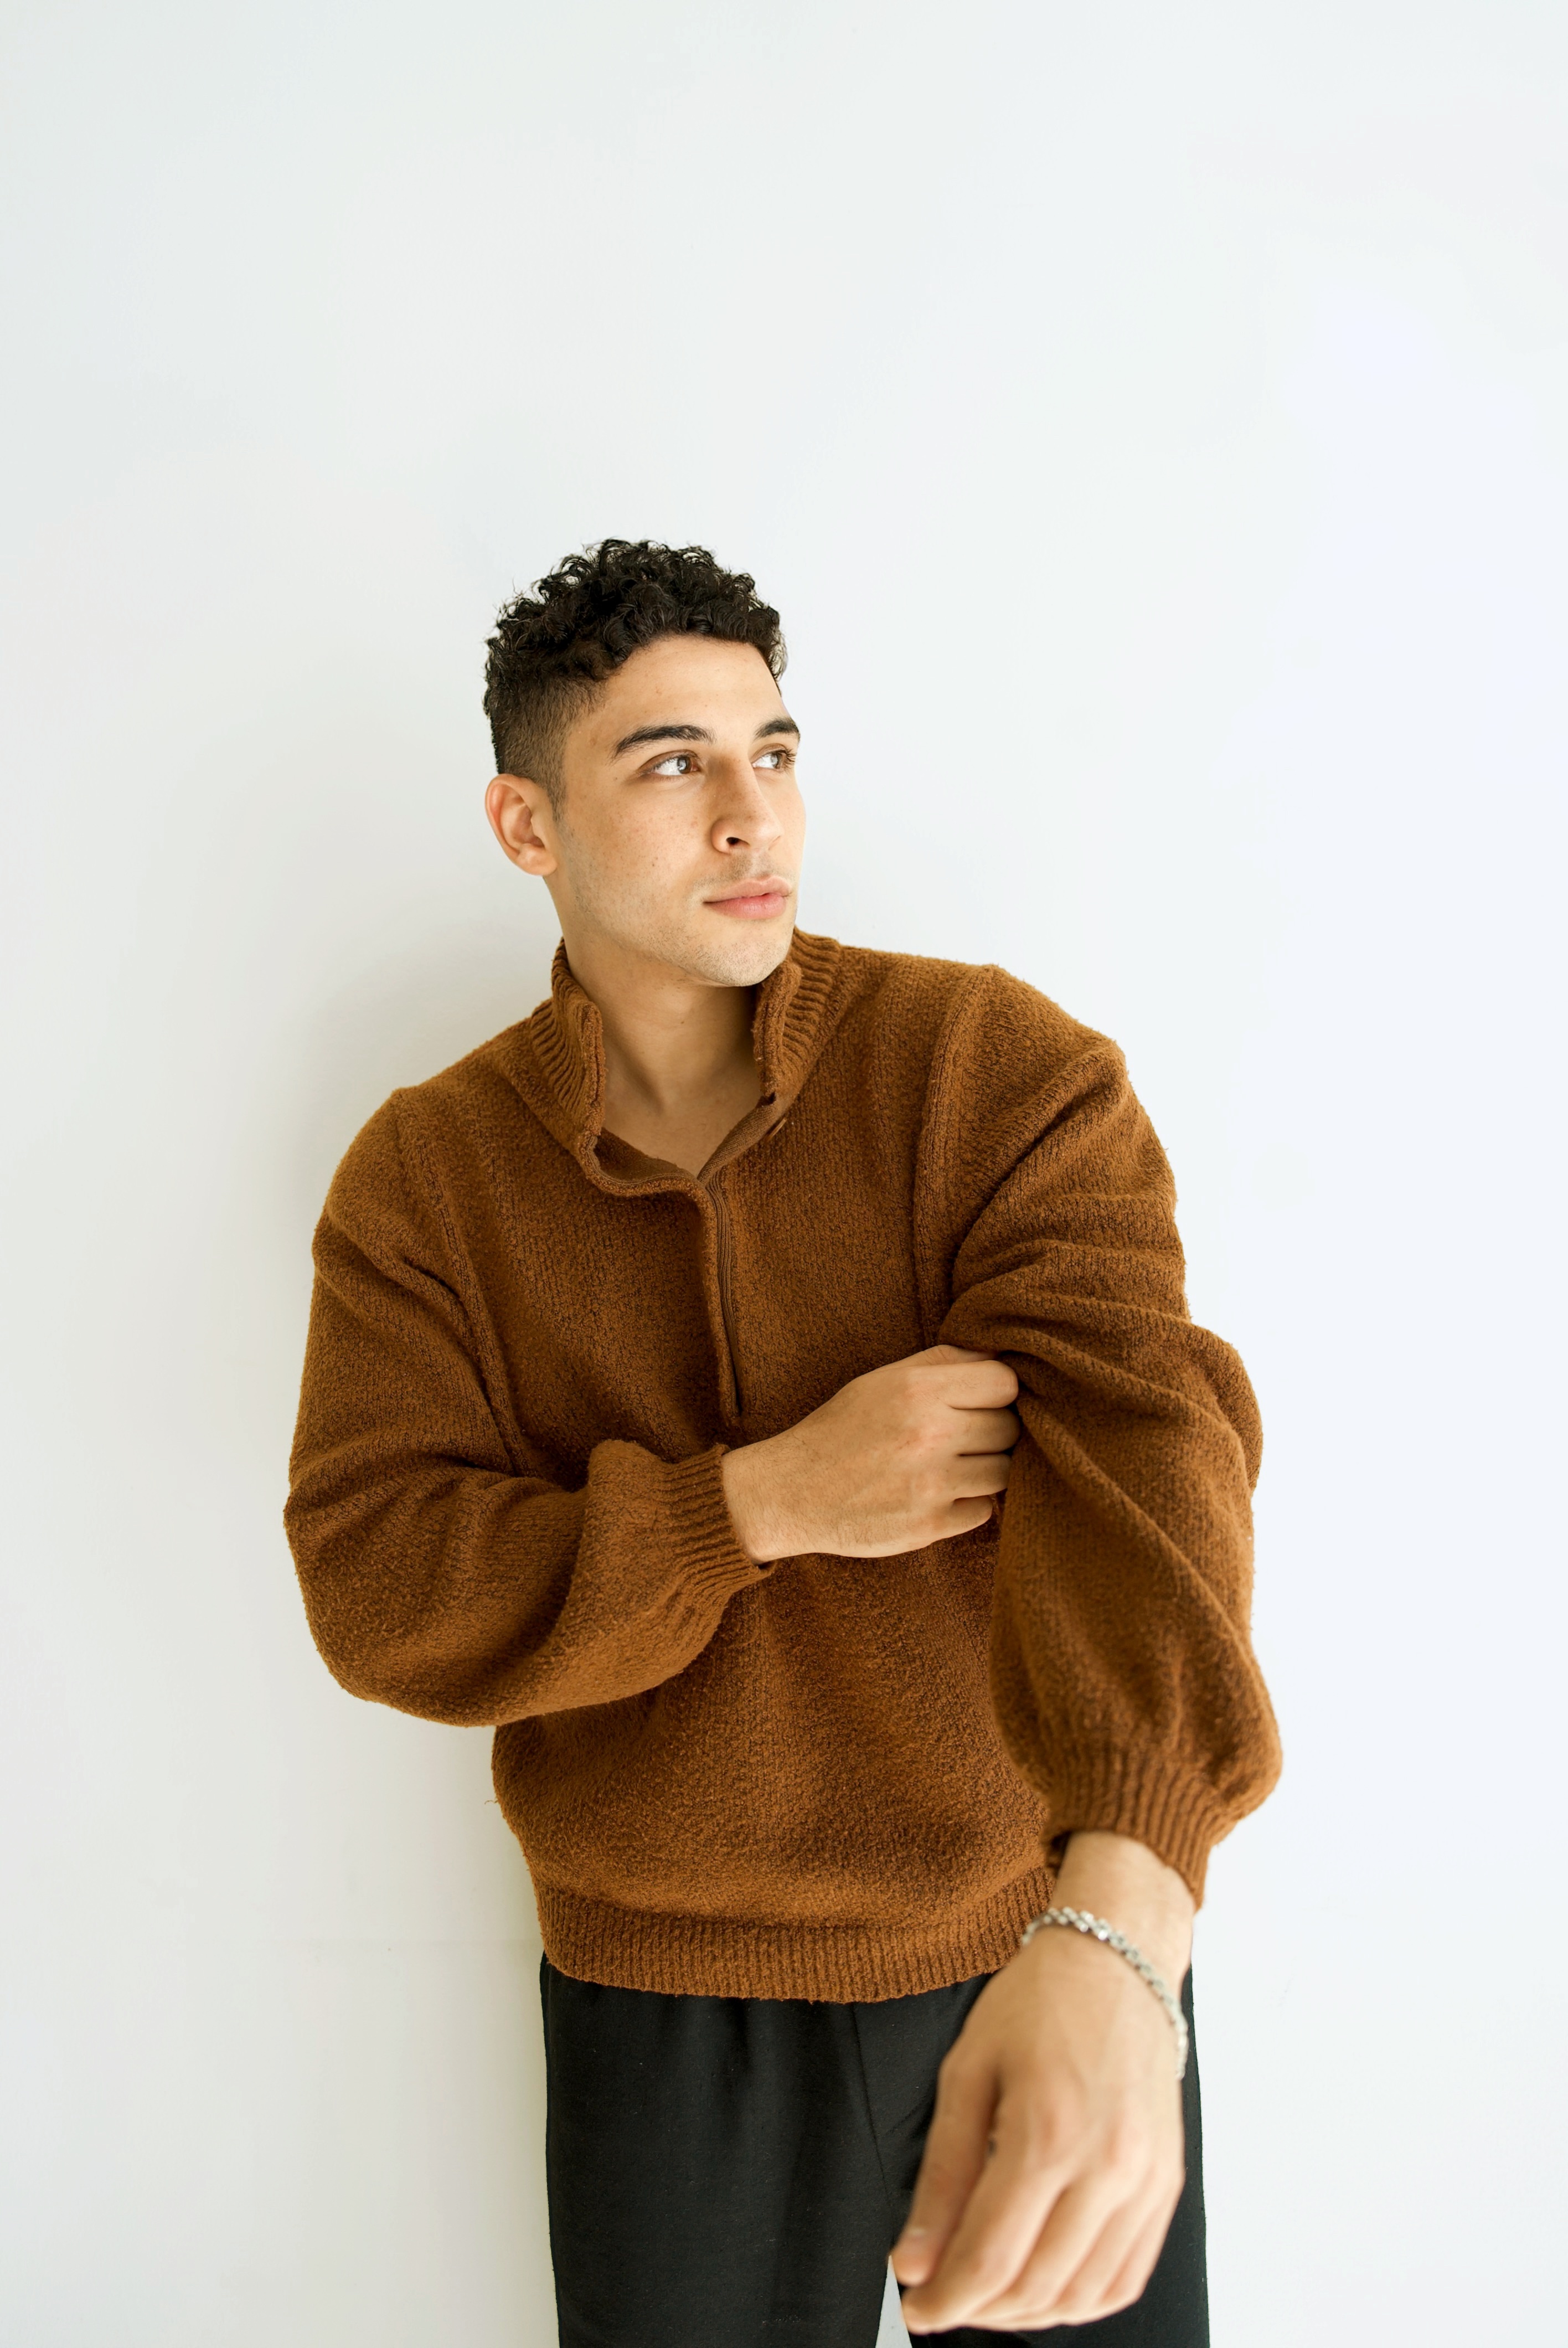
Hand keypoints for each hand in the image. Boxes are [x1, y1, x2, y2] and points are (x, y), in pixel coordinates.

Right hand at [720, 1344, 1019, 1562]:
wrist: (792, 1491)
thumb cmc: (842, 1429)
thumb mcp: (883, 1379)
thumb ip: (943, 1361)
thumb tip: (999, 1353)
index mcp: (918, 1390)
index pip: (1005, 1382)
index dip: (996, 1391)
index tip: (976, 1401)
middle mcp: (929, 1434)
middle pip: (1010, 1428)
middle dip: (991, 1431)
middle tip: (958, 1437)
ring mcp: (932, 1485)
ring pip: (1003, 1473)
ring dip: (982, 1470)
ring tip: (947, 1466)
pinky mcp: (930, 1526)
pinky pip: (984, 1511)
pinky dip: (966, 1505)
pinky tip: (935, 1495)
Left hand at [892, 1833, 1193, 2332]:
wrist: (1117, 1960)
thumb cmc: (1038, 2004)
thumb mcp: (966, 2073)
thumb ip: (940, 2178)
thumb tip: (913, 2263)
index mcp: (1046, 2131)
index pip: (990, 2258)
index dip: (943, 2300)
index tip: (915, 2307)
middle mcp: (1106, 2165)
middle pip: (1035, 2287)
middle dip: (977, 2310)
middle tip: (941, 2298)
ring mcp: (1146, 2180)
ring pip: (1082, 2296)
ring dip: (1027, 2314)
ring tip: (986, 2294)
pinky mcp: (1167, 2185)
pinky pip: (1126, 2277)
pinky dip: (1080, 2300)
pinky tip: (1043, 2286)